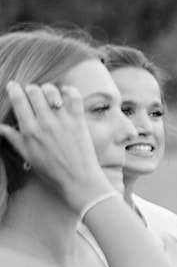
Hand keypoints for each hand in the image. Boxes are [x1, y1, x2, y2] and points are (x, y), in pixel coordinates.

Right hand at [0, 82, 112, 210]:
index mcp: (30, 131)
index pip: (18, 100)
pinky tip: (65, 93)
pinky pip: (74, 96)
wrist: (78, 180)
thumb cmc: (52, 171)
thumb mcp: (28, 156)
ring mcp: (63, 121)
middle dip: (30, 89)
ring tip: (48, 96)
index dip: (13, 89)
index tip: (13, 86)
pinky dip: (69, 90)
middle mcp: (45, 123)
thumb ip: (14, 139)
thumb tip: (0, 127)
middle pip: (33, 91)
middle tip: (32, 94)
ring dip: (48, 89)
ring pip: (51, 91)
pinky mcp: (79, 121)